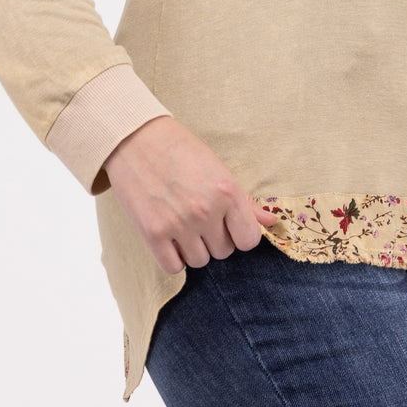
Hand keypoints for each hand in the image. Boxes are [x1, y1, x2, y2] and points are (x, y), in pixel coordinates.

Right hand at [102, 115, 281, 274]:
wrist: (136, 139)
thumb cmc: (180, 150)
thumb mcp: (217, 168)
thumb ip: (244, 200)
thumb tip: (271, 222)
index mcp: (227, 191)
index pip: (249, 240)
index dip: (239, 235)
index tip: (227, 224)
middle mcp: (205, 210)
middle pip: (223, 252)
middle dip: (214, 238)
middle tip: (198, 216)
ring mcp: (178, 223)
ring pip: (199, 261)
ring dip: (193, 248)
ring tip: (182, 222)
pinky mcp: (152, 233)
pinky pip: (173, 267)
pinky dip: (172, 257)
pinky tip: (169, 237)